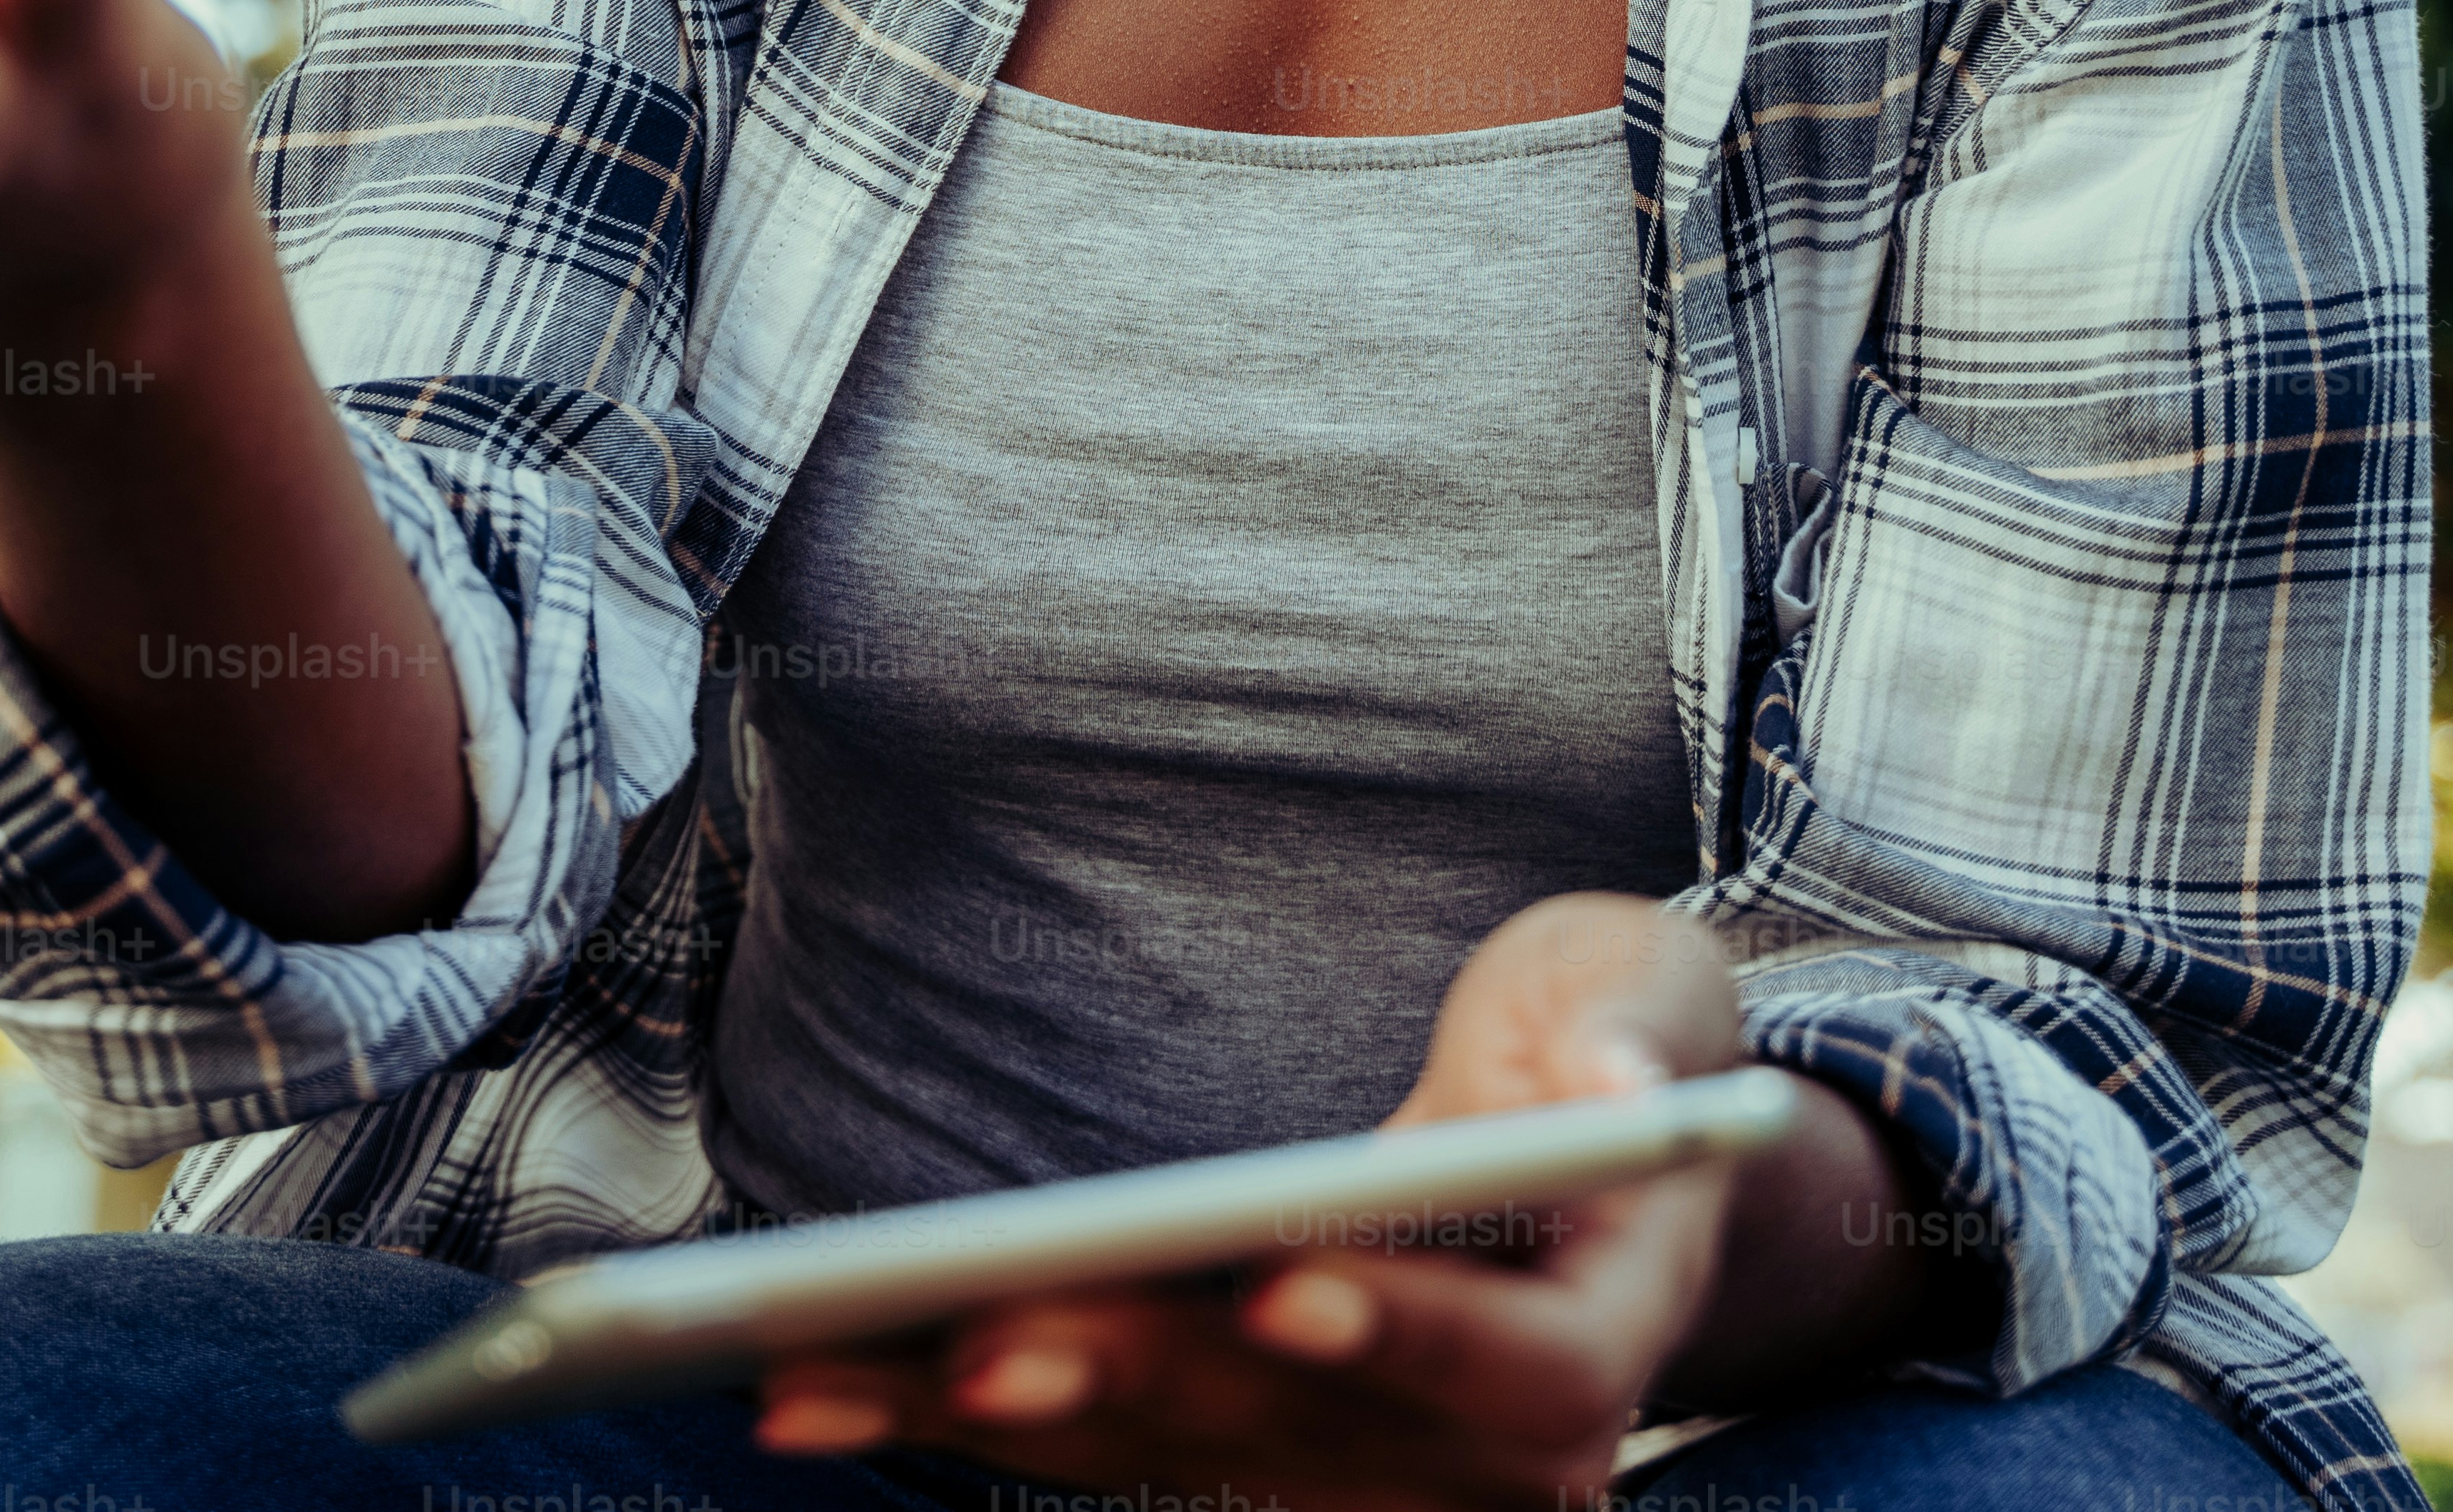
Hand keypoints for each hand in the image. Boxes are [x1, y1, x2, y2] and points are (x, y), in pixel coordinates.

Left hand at [745, 895, 1750, 1510]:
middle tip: (987, 1333)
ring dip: (994, 1421)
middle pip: (1295, 1434)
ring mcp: (1357, 1486)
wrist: (1591, 1155)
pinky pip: (1096, 1455)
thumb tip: (1615, 1080)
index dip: (1399, 1331)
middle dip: (1136, 1380)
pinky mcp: (1240, 1468)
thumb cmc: (1604, 1039)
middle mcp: (1488, 1463)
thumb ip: (1630, 1029)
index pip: (1515, 1369)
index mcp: (1601, 1337)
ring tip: (827, 1369)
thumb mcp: (1640, 991)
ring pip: (1164, 1465)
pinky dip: (955, 1421)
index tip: (1276, 1280)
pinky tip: (812, 1390)